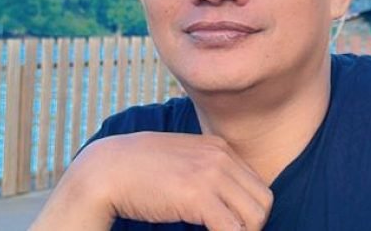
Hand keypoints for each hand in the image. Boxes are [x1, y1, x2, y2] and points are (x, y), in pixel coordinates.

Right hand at [30, 132, 273, 230]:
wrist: (107, 169)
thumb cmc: (139, 170)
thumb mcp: (182, 159)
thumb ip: (205, 169)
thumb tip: (219, 198)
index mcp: (219, 148)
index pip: (256, 184)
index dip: (249, 211)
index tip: (232, 225)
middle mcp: (220, 157)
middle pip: (263, 200)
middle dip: (252, 225)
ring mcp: (211, 174)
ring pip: (256, 217)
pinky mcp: (198, 196)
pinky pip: (232, 229)